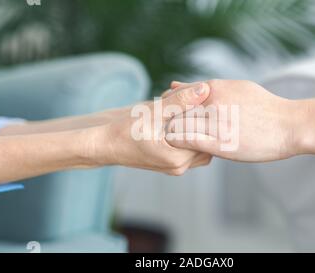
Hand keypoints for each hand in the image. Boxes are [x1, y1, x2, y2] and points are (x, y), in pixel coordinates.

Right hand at [85, 83, 212, 174]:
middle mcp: (180, 167)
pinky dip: (188, 131)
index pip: (206, 135)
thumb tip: (204, 89)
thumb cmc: (125, 130)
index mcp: (178, 159)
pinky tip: (179, 117)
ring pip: (200, 144)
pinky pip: (190, 147)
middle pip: (206, 141)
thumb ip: (180, 101)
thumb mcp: (153, 112)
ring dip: (196, 125)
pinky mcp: (173, 163)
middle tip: (196, 101)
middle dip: (203, 119)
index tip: (203, 97)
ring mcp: (177, 167)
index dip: (207, 113)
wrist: (106, 146)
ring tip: (186, 108)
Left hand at [165, 80, 303, 161]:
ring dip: (173, 134)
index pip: (177, 95)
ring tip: (177, 140)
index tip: (172, 118)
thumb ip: (203, 87)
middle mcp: (213, 103)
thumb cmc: (264, 107)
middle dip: (168, 121)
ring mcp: (216, 123)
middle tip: (168, 131)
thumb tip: (175, 84)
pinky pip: (188, 142)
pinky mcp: (221, 144)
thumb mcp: (234, 88)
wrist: (290, 126)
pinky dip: (181, 144)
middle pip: (173, 111)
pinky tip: (187, 148)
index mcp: (215, 87)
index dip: (170, 108)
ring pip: (176, 126)